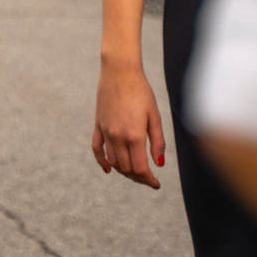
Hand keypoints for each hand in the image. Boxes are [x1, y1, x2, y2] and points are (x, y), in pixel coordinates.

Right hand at [93, 57, 165, 188]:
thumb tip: (160, 164)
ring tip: (135, 172)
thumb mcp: (154, 115)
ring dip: (124, 171)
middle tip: (148, 178)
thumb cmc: (141, 91)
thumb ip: (157, 141)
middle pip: (126, 168)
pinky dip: (102, 162)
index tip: (156, 184)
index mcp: (134, 135)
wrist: (119, 72)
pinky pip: (96, 149)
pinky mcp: (98, 125)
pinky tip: (108, 169)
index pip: (140, 168)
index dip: (149, 180)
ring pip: (113, 162)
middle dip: (138, 177)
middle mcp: (118, 136)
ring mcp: (106, 131)